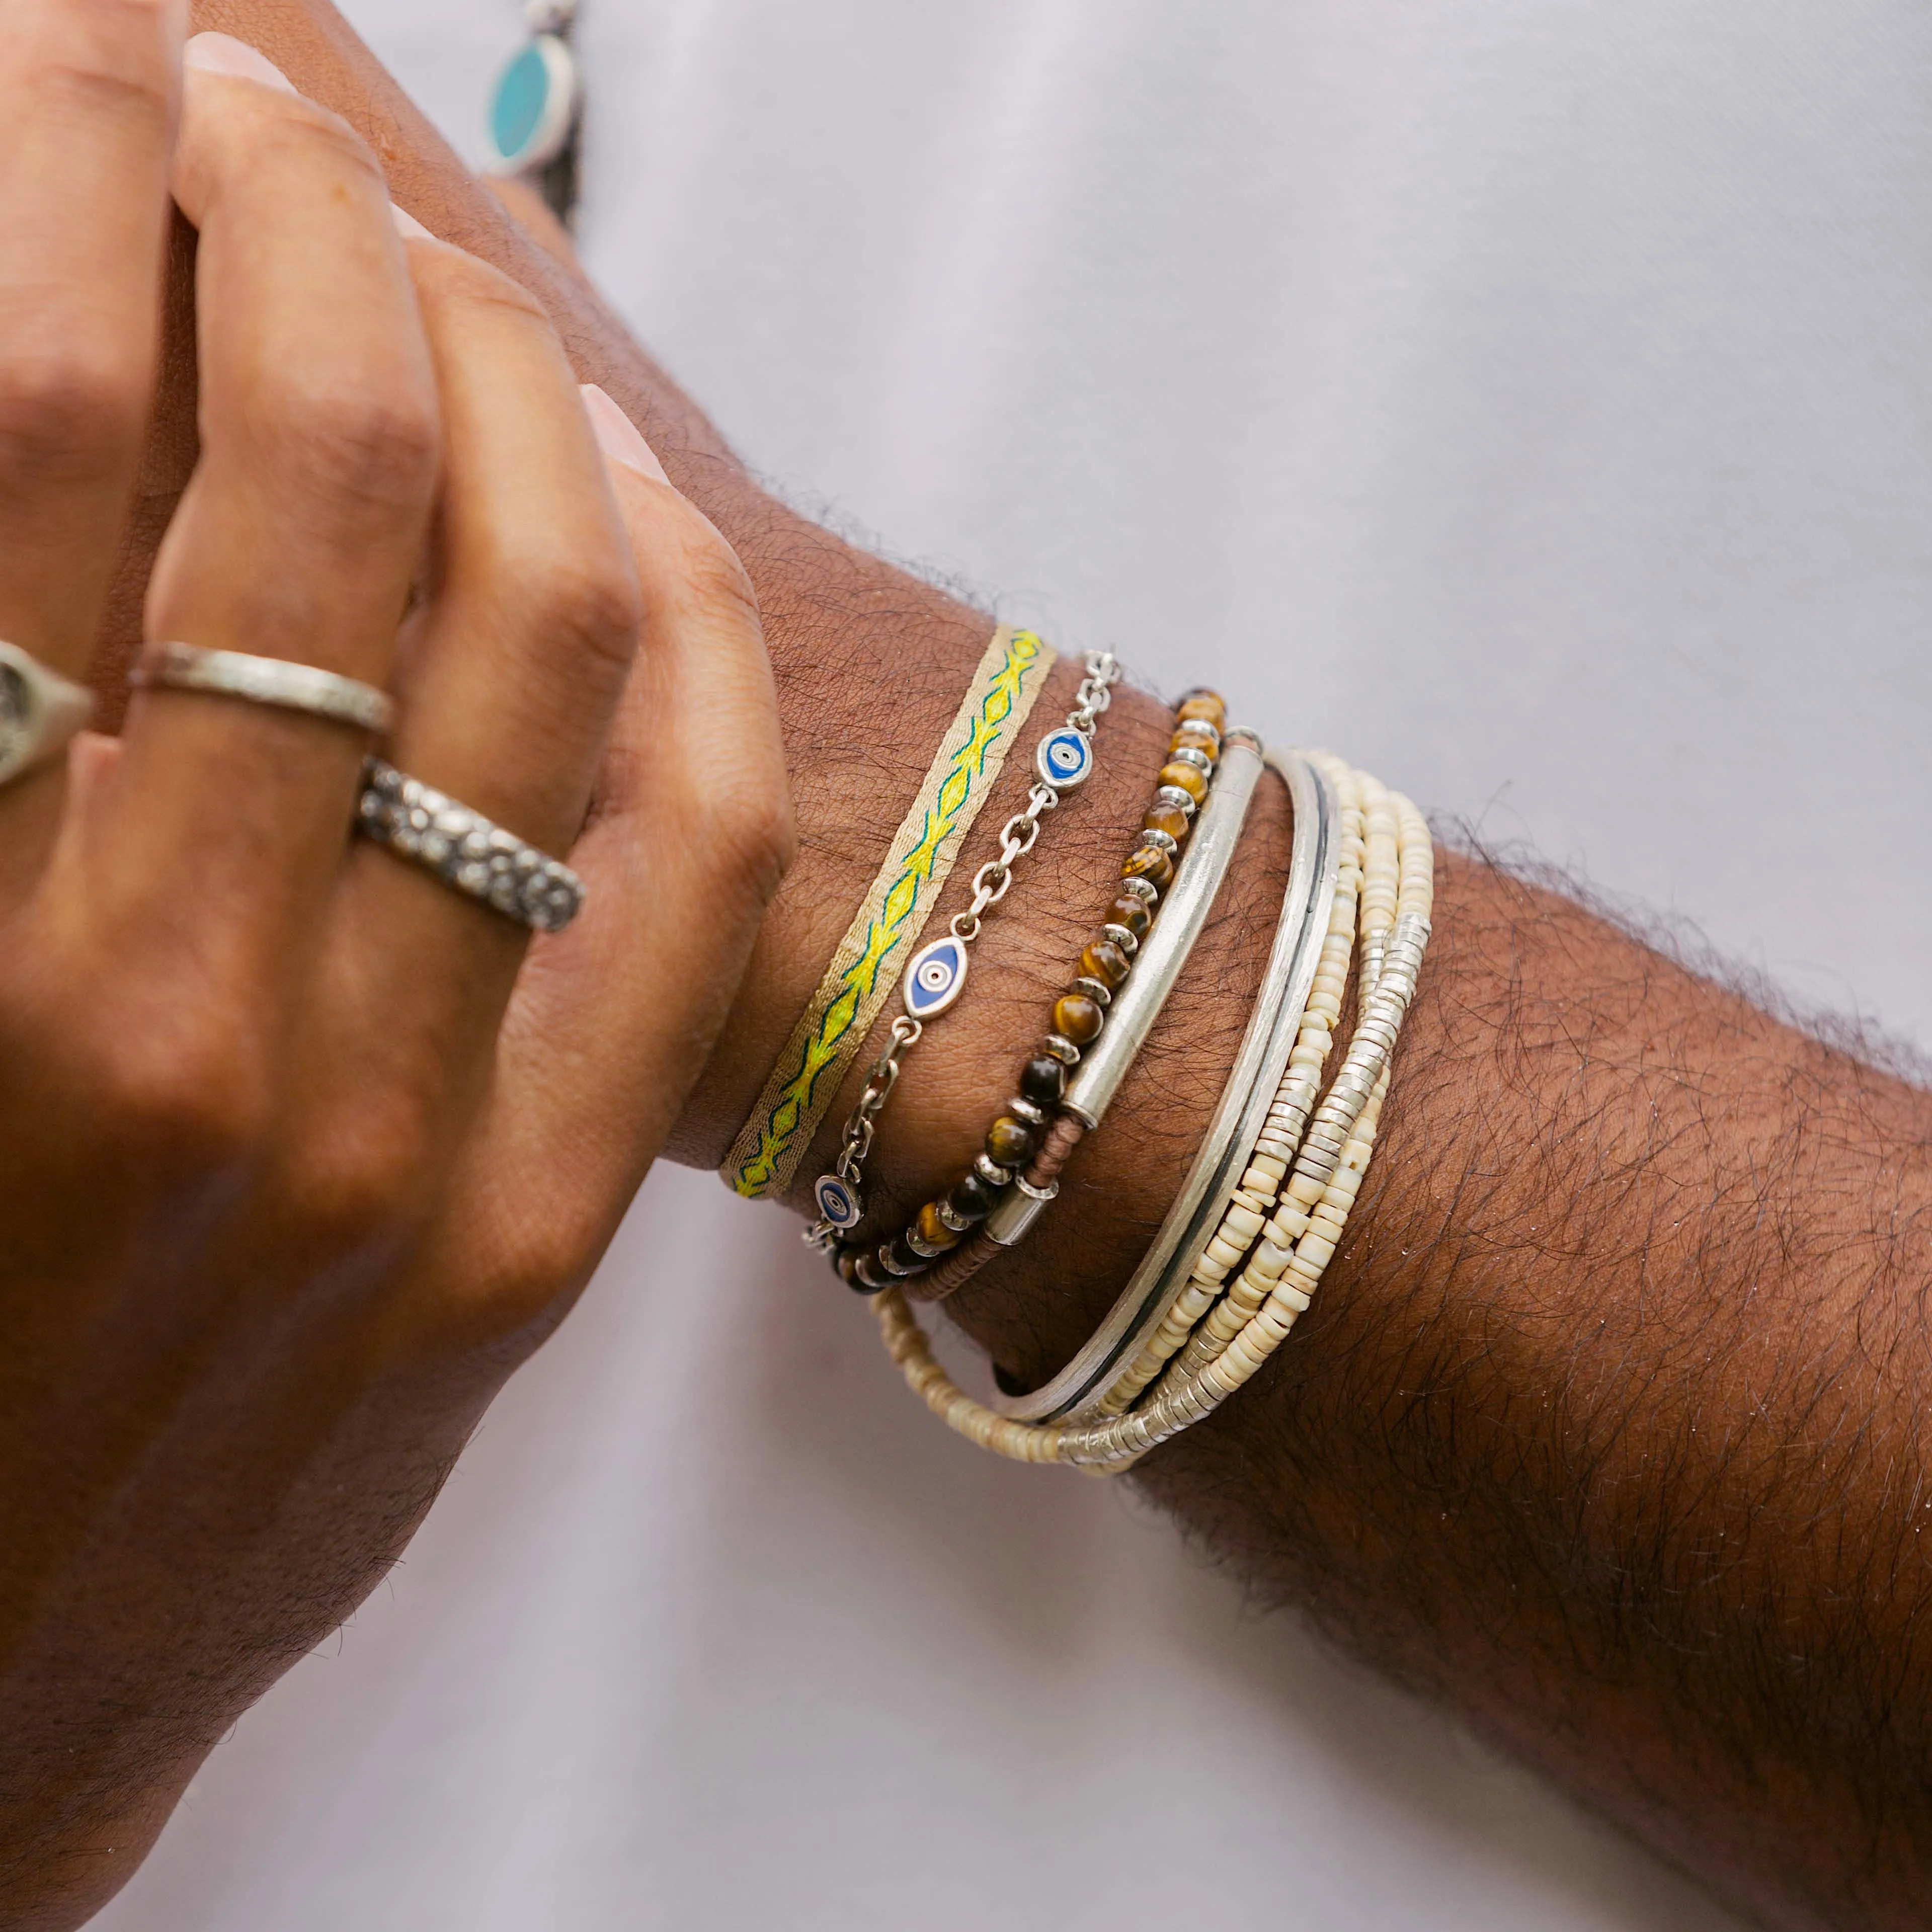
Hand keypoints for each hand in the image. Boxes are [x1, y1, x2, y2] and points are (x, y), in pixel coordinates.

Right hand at [0, 17, 789, 1925]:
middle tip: (259, 106)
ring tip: (444, 254)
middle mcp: (174, 1010)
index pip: (32, 412)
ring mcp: (396, 1134)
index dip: (64, 164)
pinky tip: (638, 492)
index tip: (80, 46)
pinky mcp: (532, 1233)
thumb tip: (31, 450)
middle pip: (312, 481)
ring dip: (504, 382)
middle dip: (294, 224)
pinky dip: (686, 642)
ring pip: (536, 633)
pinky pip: (680, 863)